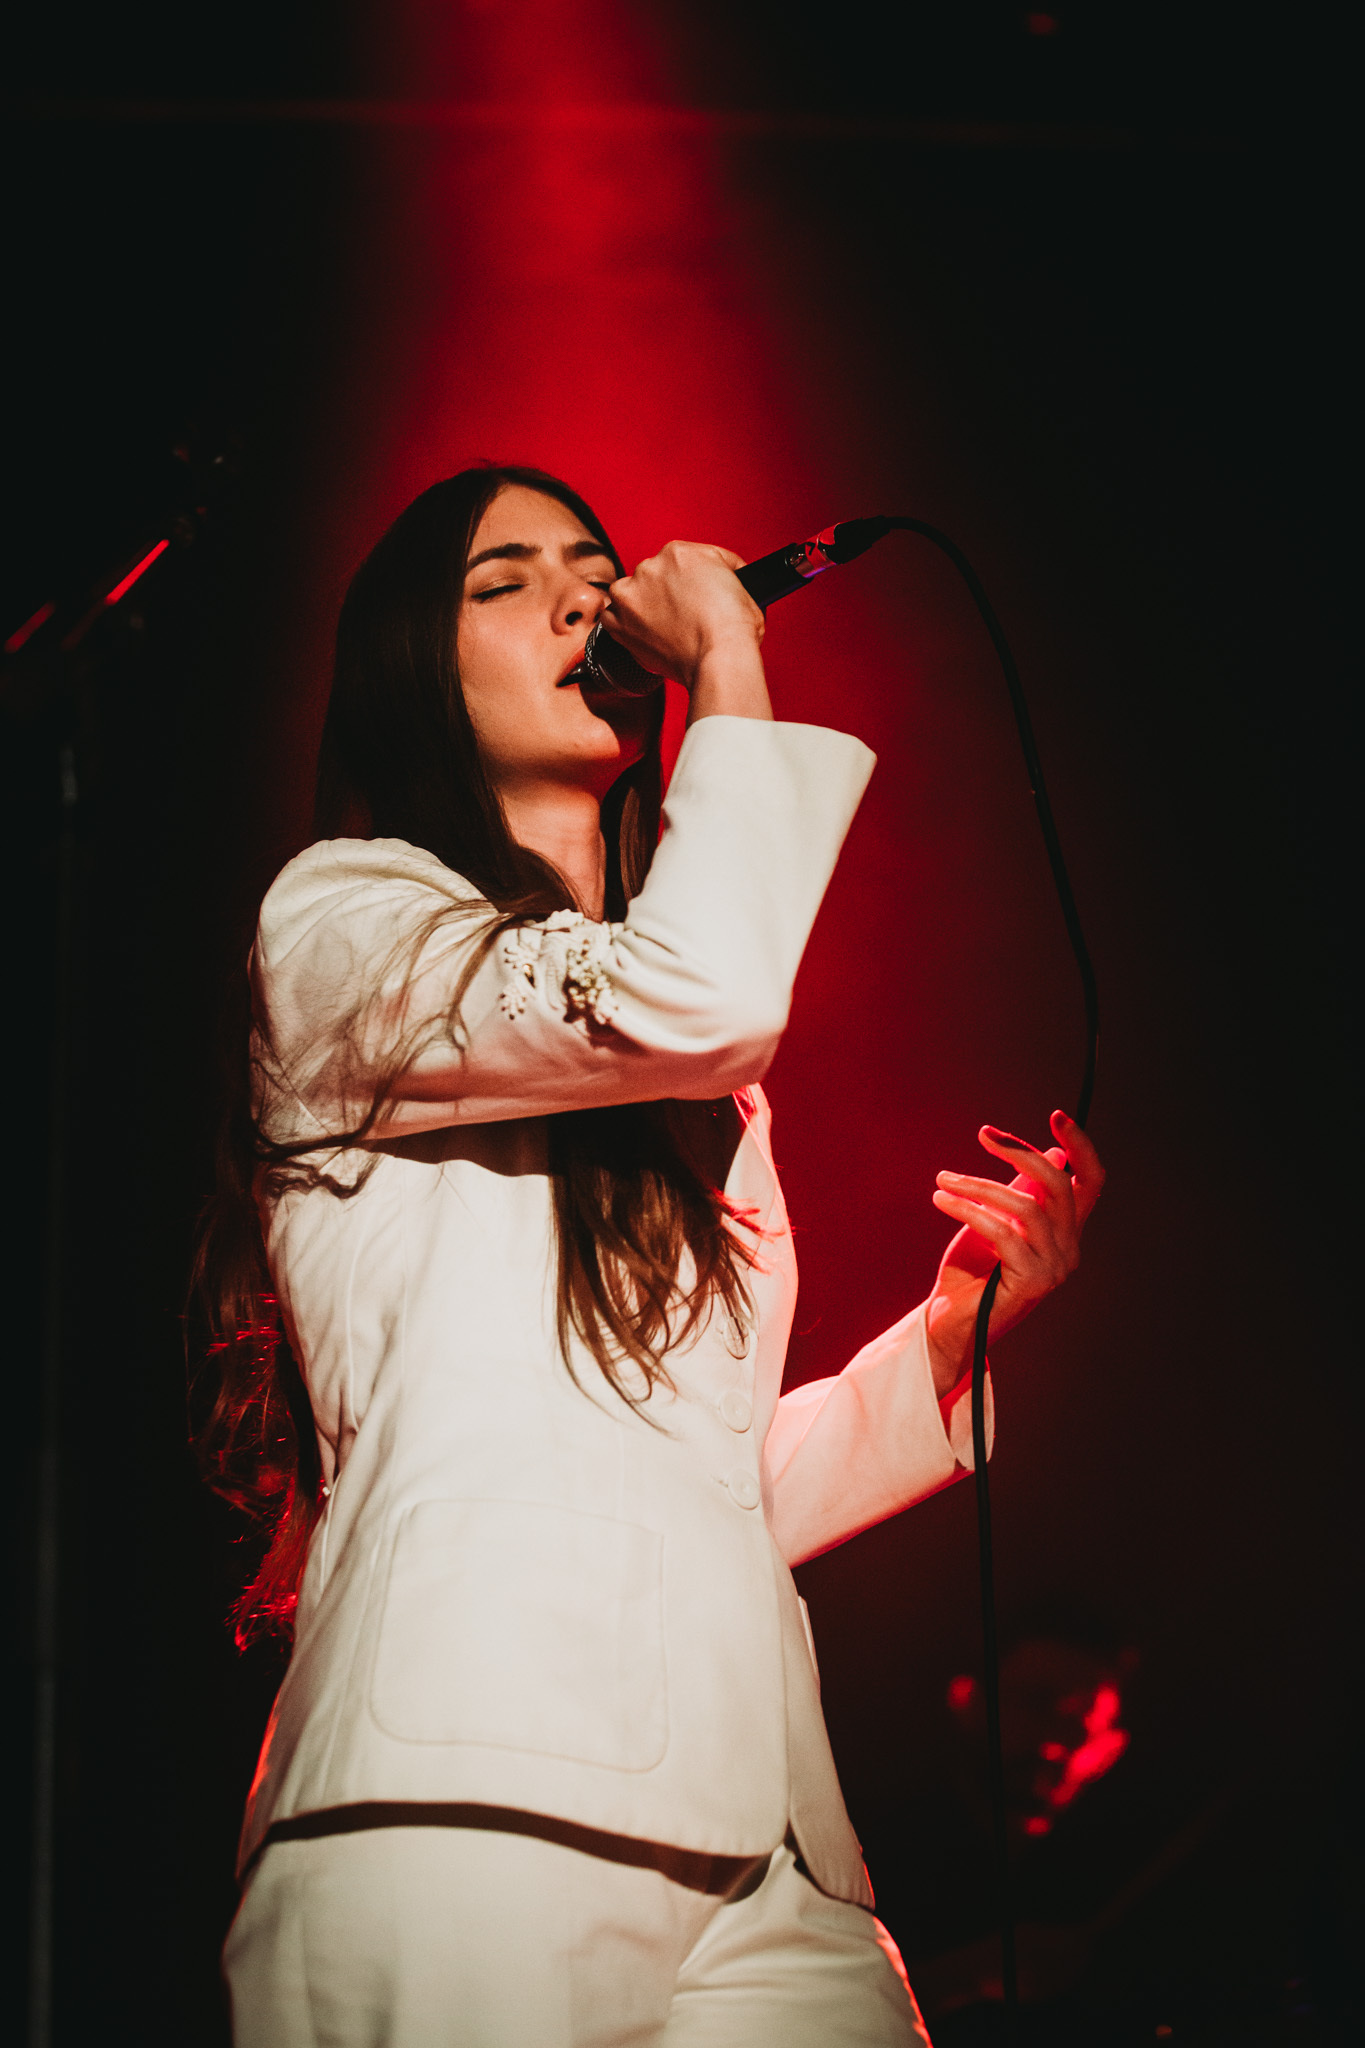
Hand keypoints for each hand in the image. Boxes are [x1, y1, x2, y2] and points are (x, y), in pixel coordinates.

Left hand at [602, 541, 770, 716]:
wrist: (720, 658)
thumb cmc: (734, 628)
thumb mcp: (741, 583)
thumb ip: (721, 572)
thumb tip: (717, 576)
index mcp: (678, 552)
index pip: (679, 561)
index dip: (688, 581)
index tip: (691, 596)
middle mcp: (649, 567)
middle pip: (654, 577)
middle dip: (665, 594)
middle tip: (682, 617)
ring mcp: (630, 594)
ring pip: (630, 594)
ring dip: (642, 607)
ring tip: (664, 628)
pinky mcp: (619, 623)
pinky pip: (613, 619)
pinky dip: (626, 627)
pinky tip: (645, 636)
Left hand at [925, 1111, 1104, 1394]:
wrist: (950, 1322)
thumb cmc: (971, 1271)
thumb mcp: (996, 1220)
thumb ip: (1022, 1191)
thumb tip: (1052, 1154)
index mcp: (1066, 1232)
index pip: (1091, 1183)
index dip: (1081, 1147)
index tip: (1057, 1117)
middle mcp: (1069, 1250)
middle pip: (1058, 1186)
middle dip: (1020, 1153)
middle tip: (984, 1135)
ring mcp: (1054, 1269)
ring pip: (1026, 1206)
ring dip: (978, 1185)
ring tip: (944, 1180)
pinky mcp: (1032, 1283)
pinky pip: (1002, 1231)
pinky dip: (968, 1209)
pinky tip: (942, 1200)